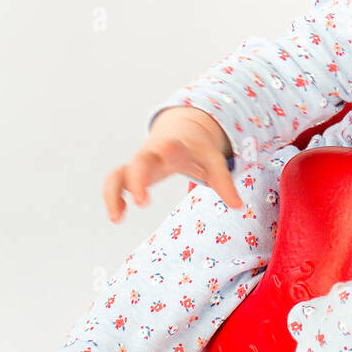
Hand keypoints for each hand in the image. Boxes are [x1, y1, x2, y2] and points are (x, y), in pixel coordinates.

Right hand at [103, 106, 244, 221]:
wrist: (180, 132)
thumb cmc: (197, 150)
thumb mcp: (213, 161)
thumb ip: (224, 182)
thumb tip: (239, 206)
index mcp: (177, 147)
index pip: (174, 146)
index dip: (172, 148)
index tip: (169, 148)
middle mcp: (153, 154)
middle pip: (140, 161)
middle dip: (137, 179)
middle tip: (142, 202)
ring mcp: (138, 164)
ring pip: (117, 174)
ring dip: (113, 194)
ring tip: (116, 219)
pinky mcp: (130, 173)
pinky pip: (114, 184)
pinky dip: (113, 199)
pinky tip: (117, 216)